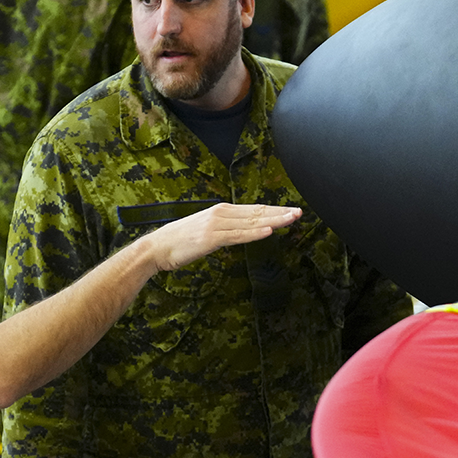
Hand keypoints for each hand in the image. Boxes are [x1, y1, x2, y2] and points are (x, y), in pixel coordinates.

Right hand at [146, 203, 301, 271]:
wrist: (158, 247)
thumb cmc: (179, 241)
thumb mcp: (205, 231)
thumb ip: (224, 229)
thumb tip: (240, 232)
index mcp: (221, 211)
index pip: (253, 210)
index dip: (274, 210)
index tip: (290, 211)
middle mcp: (221, 214)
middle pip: (256, 213)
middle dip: (279, 213)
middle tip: (299, 212)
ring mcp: (217, 225)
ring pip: (251, 223)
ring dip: (273, 221)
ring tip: (291, 219)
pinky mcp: (212, 238)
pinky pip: (238, 236)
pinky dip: (254, 233)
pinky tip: (268, 231)